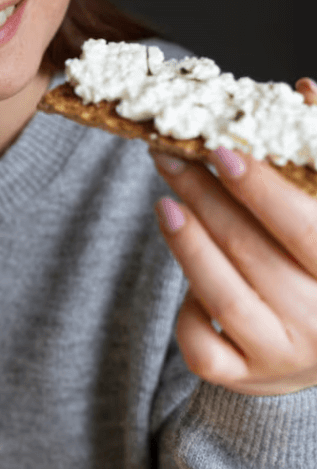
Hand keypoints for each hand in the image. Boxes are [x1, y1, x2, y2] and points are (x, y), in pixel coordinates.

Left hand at [150, 76, 316, 395]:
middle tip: (170, 157)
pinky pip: (204, 348)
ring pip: (225, 298)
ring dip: (189, 244)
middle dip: (207, 198)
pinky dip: (186, 312)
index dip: (261, 188)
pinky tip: (187, 274)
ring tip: (165, 202)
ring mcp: (283, 355)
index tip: (219, 149)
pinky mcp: (245, 377)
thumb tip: (303, 91)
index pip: (304, 226)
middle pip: (255, 253)